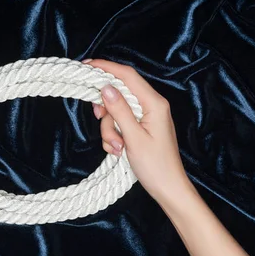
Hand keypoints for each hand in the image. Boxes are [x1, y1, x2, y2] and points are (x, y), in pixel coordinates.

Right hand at [87, 59, 191, 206]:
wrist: (168, 189)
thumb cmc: (156, 166)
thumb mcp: (133, 138)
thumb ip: (119, 110)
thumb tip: (106, 87)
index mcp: (154, 103)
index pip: (127, 76)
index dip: (106, 67)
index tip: (85, 66)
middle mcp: (151, 106)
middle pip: (119, 94)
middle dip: (106, 110)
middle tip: (98, 118)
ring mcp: (146, 117)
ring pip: (116, 112)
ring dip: (110, 130)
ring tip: (116, 148)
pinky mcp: (141, 128)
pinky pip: (120, 124)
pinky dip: (114, 136)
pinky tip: (118, 151)